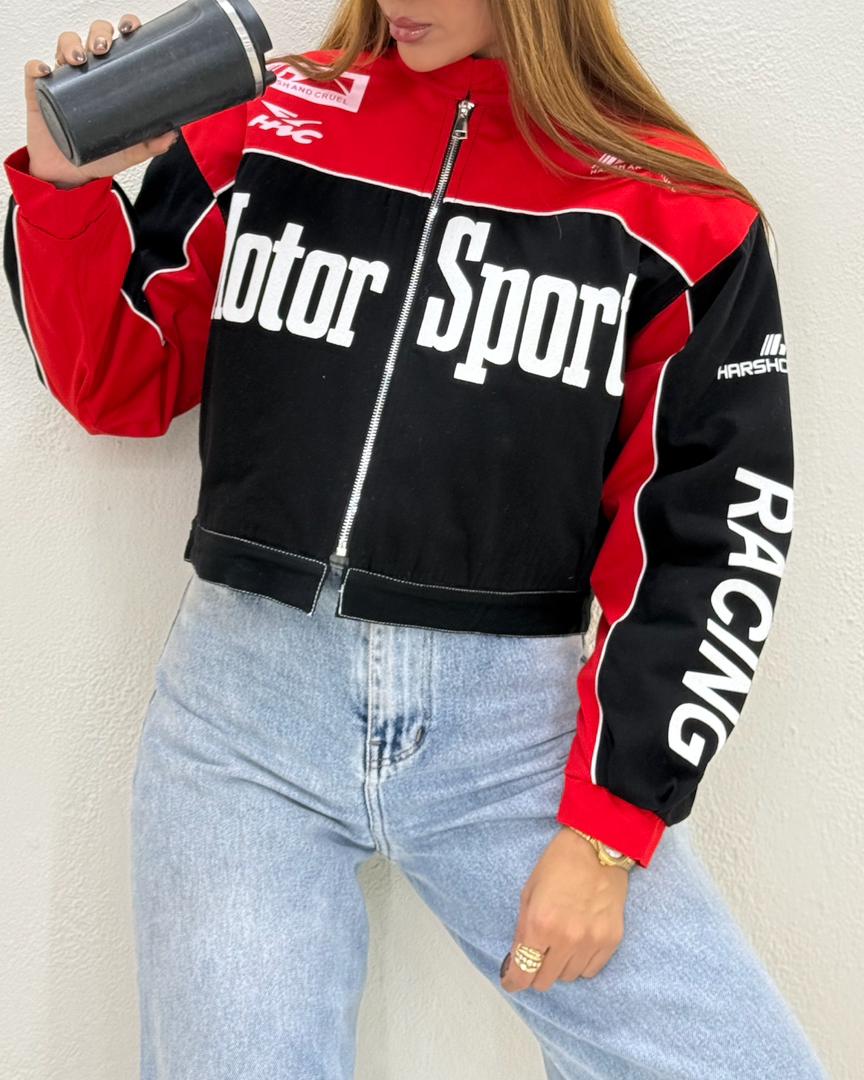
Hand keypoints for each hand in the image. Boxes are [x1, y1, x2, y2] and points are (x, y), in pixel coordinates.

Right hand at [22, 14, 178, 188]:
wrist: (71, 175)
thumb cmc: (100, 156)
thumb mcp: (129, 152)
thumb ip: (150, 145)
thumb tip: (173, 134)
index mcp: (110, 79)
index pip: (118, 45)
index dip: (123, 29)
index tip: (131, 29)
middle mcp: (87, 73)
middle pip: (92, 38)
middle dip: (98, 34)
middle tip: (103, 49)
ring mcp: (63, 80)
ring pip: (64, 46)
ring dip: (71, 45)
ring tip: (79, 60)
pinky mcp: (39, 91)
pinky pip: (34, 71)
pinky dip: (37, 67)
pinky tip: (46, 71)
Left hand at [500, 826, 628, 991]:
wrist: (598, 847)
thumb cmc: (558, 864)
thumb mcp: (529, 892)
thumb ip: (522, 929)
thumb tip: (518, 960)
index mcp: (540, 924)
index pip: (523, 972)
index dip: (514, 981)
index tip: (512, 981)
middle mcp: (566, 938)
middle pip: (545, 981)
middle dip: (534, 974)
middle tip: (534, 960)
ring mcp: (591, 942)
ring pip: (568, 978)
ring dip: (559, 967)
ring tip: (558, 946)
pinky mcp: (611, 941)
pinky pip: (591, 971)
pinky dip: (580, 964)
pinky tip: (577, 946)